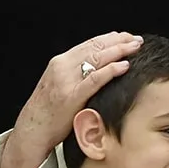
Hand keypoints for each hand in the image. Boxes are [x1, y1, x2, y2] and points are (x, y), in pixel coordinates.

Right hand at [16, 32, 142, 149]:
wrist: (32, 130)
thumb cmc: (48, 111)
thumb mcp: (60, 84)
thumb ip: (76, 74)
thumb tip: (99, 66)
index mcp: (60, 62)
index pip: (89, 43)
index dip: (110, 38)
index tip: (126, 37)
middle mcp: (62, 67)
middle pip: (95, 46)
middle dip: (118, 41)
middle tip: (136, 40)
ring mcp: (66, 81)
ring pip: (96, 58)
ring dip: (118, 51)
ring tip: (134, 48)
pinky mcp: (71, 97)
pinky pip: (94, 80)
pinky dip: (110, 70)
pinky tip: (123, 66)